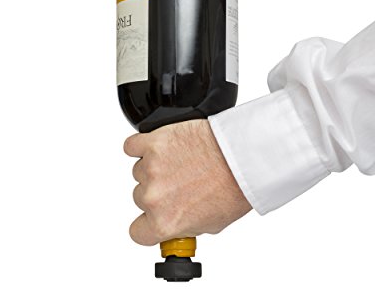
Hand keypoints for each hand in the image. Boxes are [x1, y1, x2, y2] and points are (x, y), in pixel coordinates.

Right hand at [123, 119, 251, 245]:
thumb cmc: (233, 186)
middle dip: (158, 190)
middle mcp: (154, 197)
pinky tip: (158, 147)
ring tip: (180, 161)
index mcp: (165, 222)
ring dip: (154, 166)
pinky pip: (132, 146)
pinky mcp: (153, 142)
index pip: (137, 232)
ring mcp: (151, 168)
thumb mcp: (212, 224)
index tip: (154, 216)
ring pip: (140, 170)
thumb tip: (177, 225)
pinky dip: (141, 146)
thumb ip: (183, 226)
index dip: (147, 223)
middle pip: (141, 197)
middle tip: (181, 181)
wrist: (242, 155)